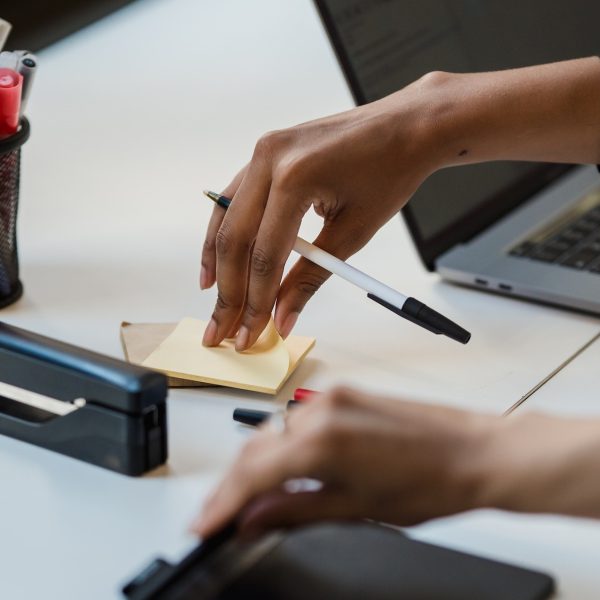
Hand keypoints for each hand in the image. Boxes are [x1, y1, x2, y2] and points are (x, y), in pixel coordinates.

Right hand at [191, 387, 492, 538]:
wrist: (474, 451)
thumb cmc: (432, 481)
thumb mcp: (356, 509)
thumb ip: (294, 510)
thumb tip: (255, 517)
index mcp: (323, 439)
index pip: (252, 473)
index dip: (222, 503)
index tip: (205, 522)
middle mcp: (322, 409)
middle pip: (255, 449)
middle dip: (234, 484)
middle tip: (223, 515)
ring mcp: (333, 397)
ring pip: (273, 433)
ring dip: (257, 464)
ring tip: (250, 498)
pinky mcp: (344, 394)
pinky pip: (297, 420)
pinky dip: (284, 445)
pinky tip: (283, 468)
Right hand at [200, 79, 440, 349]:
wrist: (406, 127)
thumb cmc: (390, 171)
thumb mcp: (353, 232)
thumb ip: (310, 278)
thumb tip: (283, 315)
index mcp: (295, 177)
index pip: (265, 255)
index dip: (256, 301)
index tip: (252, 332)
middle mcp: (269, 159)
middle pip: (235, 239)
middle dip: (229, 291)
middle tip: (223, 328)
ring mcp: (263, 151)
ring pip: (226, 219)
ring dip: (218, 262)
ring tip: (212, 298)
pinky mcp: (265, 153)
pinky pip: (235, 198)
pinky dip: (226, 231)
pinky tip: (219, 257)